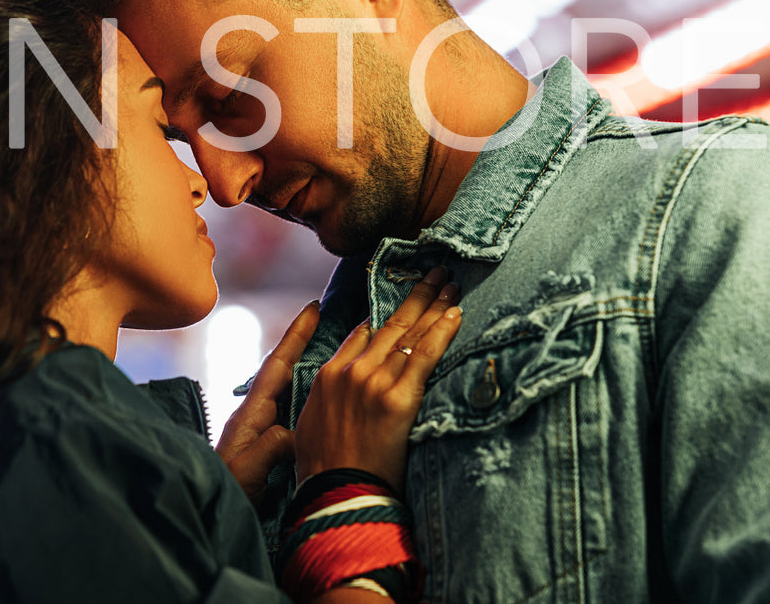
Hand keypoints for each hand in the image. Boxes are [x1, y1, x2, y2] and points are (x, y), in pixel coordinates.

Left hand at [217, 301, 318, 505]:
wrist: (211, 518)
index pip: (276, 366)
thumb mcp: (246, 470)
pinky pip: (297, 415)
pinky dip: (313, 400)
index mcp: (250, 416)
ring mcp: (263, 432)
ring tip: (340, 355)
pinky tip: (330, 401)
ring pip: (293, 392)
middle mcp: (257, 418)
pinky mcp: (270, 449)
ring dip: (313, 372)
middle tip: (332, 323)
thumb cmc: (225, 494)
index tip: (312, 309)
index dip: (295, 337)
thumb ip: (269, 446)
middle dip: (306, 346)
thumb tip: (294, 429)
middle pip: (285, 372)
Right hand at [294, 267, 460, 491]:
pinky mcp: (397, 398)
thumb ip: (328, 397)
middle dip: (415, 296)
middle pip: (389, 324)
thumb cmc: (324, 470)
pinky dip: (441, 331)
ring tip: (451, 285)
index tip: (404, 301)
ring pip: (409, 334)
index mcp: (328, 374)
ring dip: (434, 305)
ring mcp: (373, 382)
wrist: (335, 495)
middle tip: (435, 273)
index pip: (363, 333)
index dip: (387, 314)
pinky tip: (455, 313)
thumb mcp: (313, 424)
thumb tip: (341, 384)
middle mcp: (350, 371)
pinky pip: (424, 355)